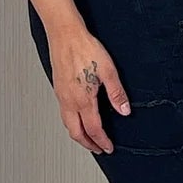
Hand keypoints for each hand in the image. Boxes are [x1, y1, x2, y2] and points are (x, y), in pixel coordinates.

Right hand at [50, 23, 131, 152]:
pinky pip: (63, 113)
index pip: (93, 129)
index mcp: (82, 100)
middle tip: (98, 148)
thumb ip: (117, 94)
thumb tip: (124, 110)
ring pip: (67, 124)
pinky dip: (72, 122)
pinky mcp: (58, 88)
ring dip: (78, 134)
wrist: (65, 34)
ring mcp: (61, 95)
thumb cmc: (84, 48)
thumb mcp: (108, 71)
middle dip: (88, 144)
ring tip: (89, 137)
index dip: (102, 141)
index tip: (108, 147)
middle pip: (76, 132)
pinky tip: (78, 117)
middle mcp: (68, 101)